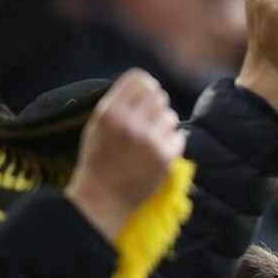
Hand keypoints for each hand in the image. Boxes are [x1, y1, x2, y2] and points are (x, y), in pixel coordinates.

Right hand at [66, 69, 186, 240]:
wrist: (104, 198)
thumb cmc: (100, 160)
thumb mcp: (98, 126)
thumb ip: (119, 104)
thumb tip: (149, 86)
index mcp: (110, 112)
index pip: (139, 79)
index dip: (146, 86)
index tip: (146, 98)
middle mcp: (129, 122)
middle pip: (159, 94)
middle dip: (157, 106)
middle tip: (149, 121)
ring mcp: (148, 140)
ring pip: (171, 116)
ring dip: (165, 125)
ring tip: (151, 140)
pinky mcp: (164, 158)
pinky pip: (179, 136)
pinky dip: (171, 143)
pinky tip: (157, 154)